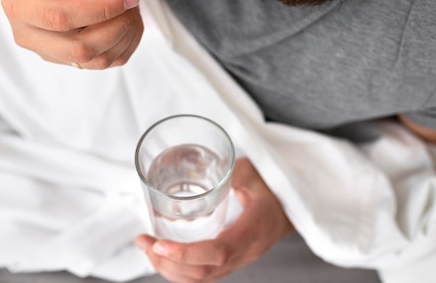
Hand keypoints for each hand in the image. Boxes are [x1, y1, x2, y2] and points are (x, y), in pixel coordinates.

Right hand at [1, 0, 143, 68]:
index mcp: (19, 5)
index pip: (62, 18)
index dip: (101, 10)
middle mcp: (28, 36)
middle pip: (80, 48)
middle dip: (117, 26)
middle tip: (133, 1)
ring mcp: (50, 54)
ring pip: (98, 60)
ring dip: (126, 34)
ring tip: (131, 8)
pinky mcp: (70, 62)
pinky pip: (107, 62)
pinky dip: (126, 43)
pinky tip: (128, 21)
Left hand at [135, 158, 294, 282]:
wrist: (292, 208)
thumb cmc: (275, 188)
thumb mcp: (255, 172)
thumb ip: (230, 170)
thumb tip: (199, 165)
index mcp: (254, 231)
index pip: (219, 252)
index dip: (187, 253)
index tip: (159, 243)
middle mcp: (246, 252)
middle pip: (204, 272)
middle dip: (168, 262)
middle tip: (144, 242)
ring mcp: (240, 261)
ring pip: (202, 279)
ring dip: (170, 269)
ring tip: (147, 248)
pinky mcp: (232, 261)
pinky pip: (204, 276)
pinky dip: (180, 270)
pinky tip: (164, 255)